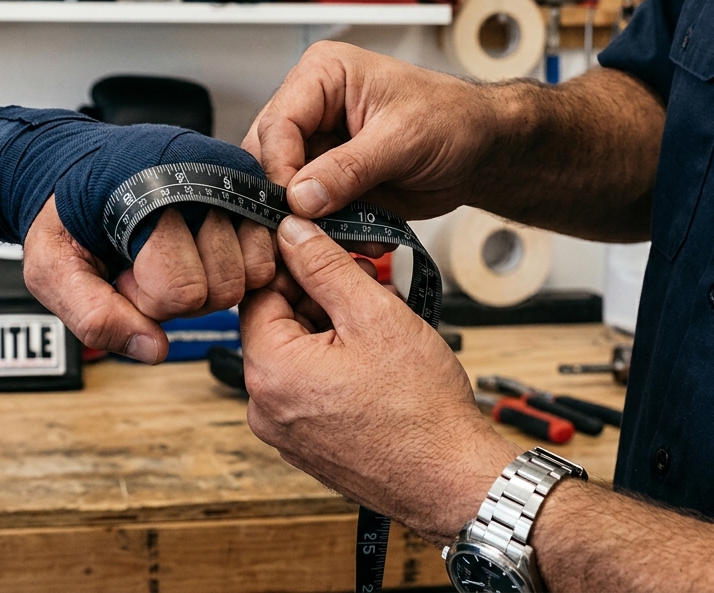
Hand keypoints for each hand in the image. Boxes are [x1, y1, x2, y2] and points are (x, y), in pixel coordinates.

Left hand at [24, 197, 274, 363]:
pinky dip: (237, 266)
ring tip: (169, 256)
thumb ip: (92, 314)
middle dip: (181, 294)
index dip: (145, 299)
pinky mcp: (245, 192)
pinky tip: (196, 252)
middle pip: (223, 287)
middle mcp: (198, 180)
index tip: (121, 274)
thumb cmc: (64, 215)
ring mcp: (227, 184)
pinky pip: (265, 255)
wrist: (74, 169)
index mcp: (148, 195)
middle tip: (144, 266)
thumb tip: (154, 350)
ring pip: (251, 273)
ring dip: (211, 280)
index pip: (182, 291)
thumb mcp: (50, 266)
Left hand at [240, 215, 519, 545]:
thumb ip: (326, 267)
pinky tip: (374, 360)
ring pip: (295, 357)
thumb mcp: (375, 315)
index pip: (258, 294)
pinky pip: (307, 390)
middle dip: (319, 299)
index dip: (295, 266)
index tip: (328, 255)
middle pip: (276, 326)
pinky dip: (334, 367)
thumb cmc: (422, 410)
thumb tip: (292, 233)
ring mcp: (284, 433)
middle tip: (367, 286)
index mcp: (270, 373)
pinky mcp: (307, 447)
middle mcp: (265, 408)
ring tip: (379, 324)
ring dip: (331, 331)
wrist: (454, 480)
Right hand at [242, 41, 506, 219]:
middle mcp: (311, 111)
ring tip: (342, 236)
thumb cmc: (455, 120)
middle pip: (268, 158)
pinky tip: (357, 239)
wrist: (482, 150)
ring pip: (282, 191)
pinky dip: (329, 232)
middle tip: (304, 230)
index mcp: (322, 76)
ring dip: (309, 221)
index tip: (293, 203)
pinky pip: (309, 213)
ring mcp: (316, 149)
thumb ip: (351, 167)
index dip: (280, 166)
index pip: (278, 122)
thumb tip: (302, 195)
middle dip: (287, 199)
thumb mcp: (404, 138)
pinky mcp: (327, 183)